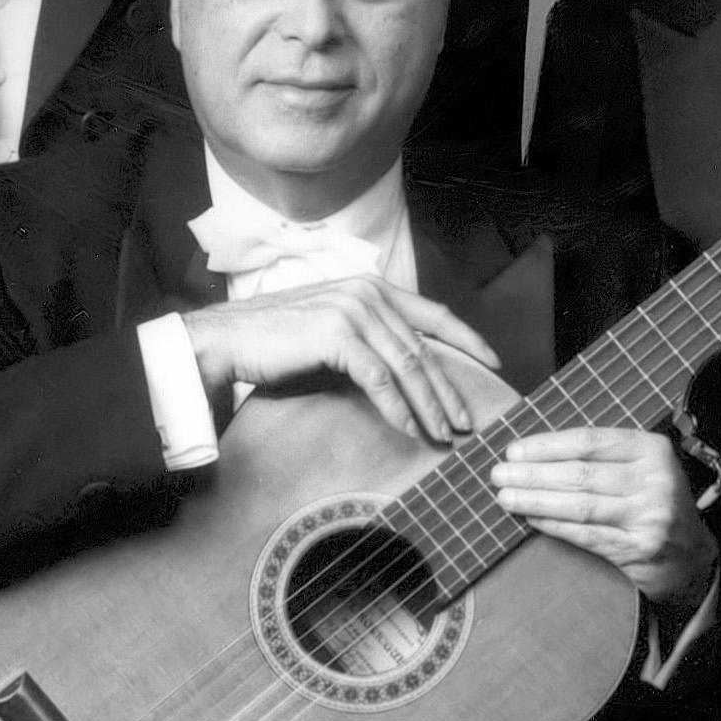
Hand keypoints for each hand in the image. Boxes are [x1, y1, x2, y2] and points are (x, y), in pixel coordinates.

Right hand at [182, 277, 501, 446]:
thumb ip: (369, 338)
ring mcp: (353, 310)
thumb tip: (405, 371)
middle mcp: (367, 292)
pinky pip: (380, 378)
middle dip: (450, 388)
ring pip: (408, 365)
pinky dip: (398, 408)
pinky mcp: (337, 334)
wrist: (227, 339)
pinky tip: (408, 429)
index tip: (493, 361)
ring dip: (430, 405)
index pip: (433, 312)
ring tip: (445, 434)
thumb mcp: (332, 330)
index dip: (467, 337)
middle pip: (424, 347)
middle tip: (469, 421)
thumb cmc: (276, 341)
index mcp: (371, 286)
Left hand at [491, 428, 716, 603]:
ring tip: (506, 496)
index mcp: (651, 449)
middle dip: (533, 474)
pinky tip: (531, 518)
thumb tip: (537, 453)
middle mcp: (654, 479)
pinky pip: (586, 534)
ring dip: (536, 500)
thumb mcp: (641, 467)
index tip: (514, 450)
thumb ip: (602, 457)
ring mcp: (649, 515)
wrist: (692, 555)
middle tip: (499, 474)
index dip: (546, 446)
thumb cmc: (656, 502)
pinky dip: (554, 525)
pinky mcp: (639, 548)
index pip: (589, 441)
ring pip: (580, 505)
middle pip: (580, 473)